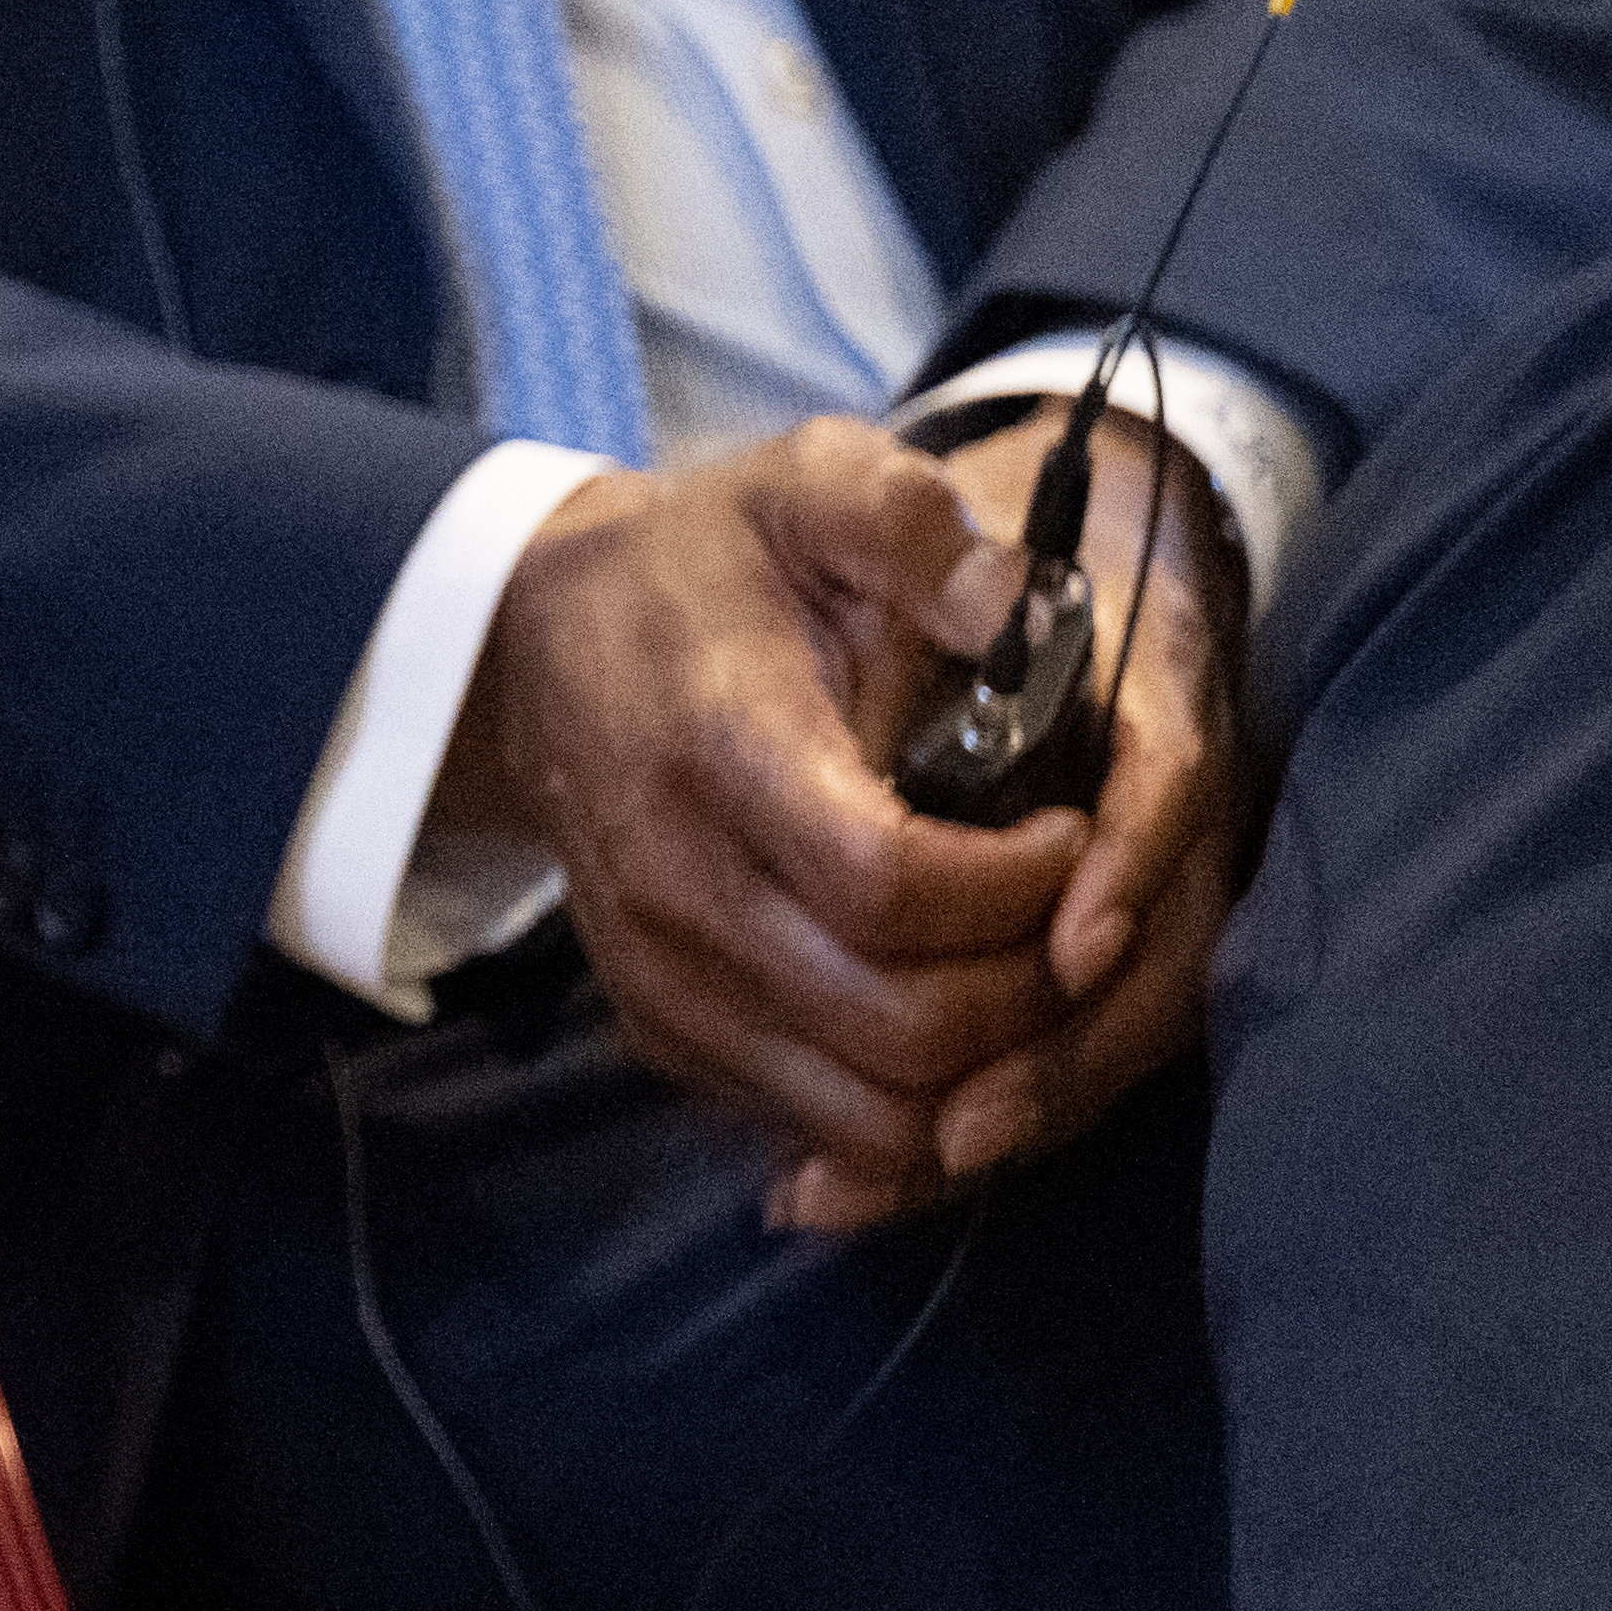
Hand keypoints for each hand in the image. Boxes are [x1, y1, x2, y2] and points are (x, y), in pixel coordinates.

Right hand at [452, 410, 1240, 1228]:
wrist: (536, 646)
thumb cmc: (707, 565)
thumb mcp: (806, 484)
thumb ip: (911, 519)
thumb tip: (1020, 603)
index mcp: (723, 747)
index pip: (891, 884)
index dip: (1016, 884)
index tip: (1070, 829)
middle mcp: (682, 885)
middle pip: (900, 1027)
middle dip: (1031, 991)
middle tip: (1075, 916)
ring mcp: (666, 974)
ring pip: (871, 1113)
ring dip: (987, 1073)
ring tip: (1028, 973)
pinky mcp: (665, 1028)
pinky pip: (818, 1126)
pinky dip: (916, 1111)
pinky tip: (958, 1023)